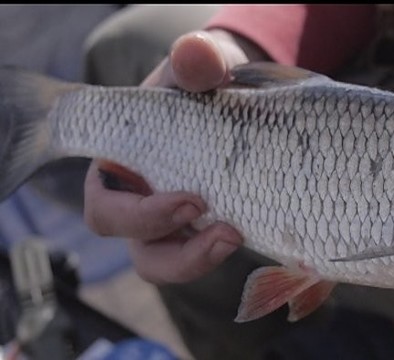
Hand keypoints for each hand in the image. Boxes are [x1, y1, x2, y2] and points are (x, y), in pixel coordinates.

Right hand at [84, 30, 266, 282]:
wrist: (237, 97)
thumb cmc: (204, 86)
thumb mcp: (200, 69)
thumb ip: (196, 62)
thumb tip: (195, 53)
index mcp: (120, 170)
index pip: (107, 208)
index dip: (139, 215)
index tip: (191, 200)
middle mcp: (140, 205)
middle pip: (140, 248)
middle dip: (178, 249)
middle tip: (223, 227)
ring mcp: (174, 224)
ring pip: (169, 265)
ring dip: (201, 259)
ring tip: (237, 236)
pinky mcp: (206, 231)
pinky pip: (206, 256)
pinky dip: (225, 251)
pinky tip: (254, 233)